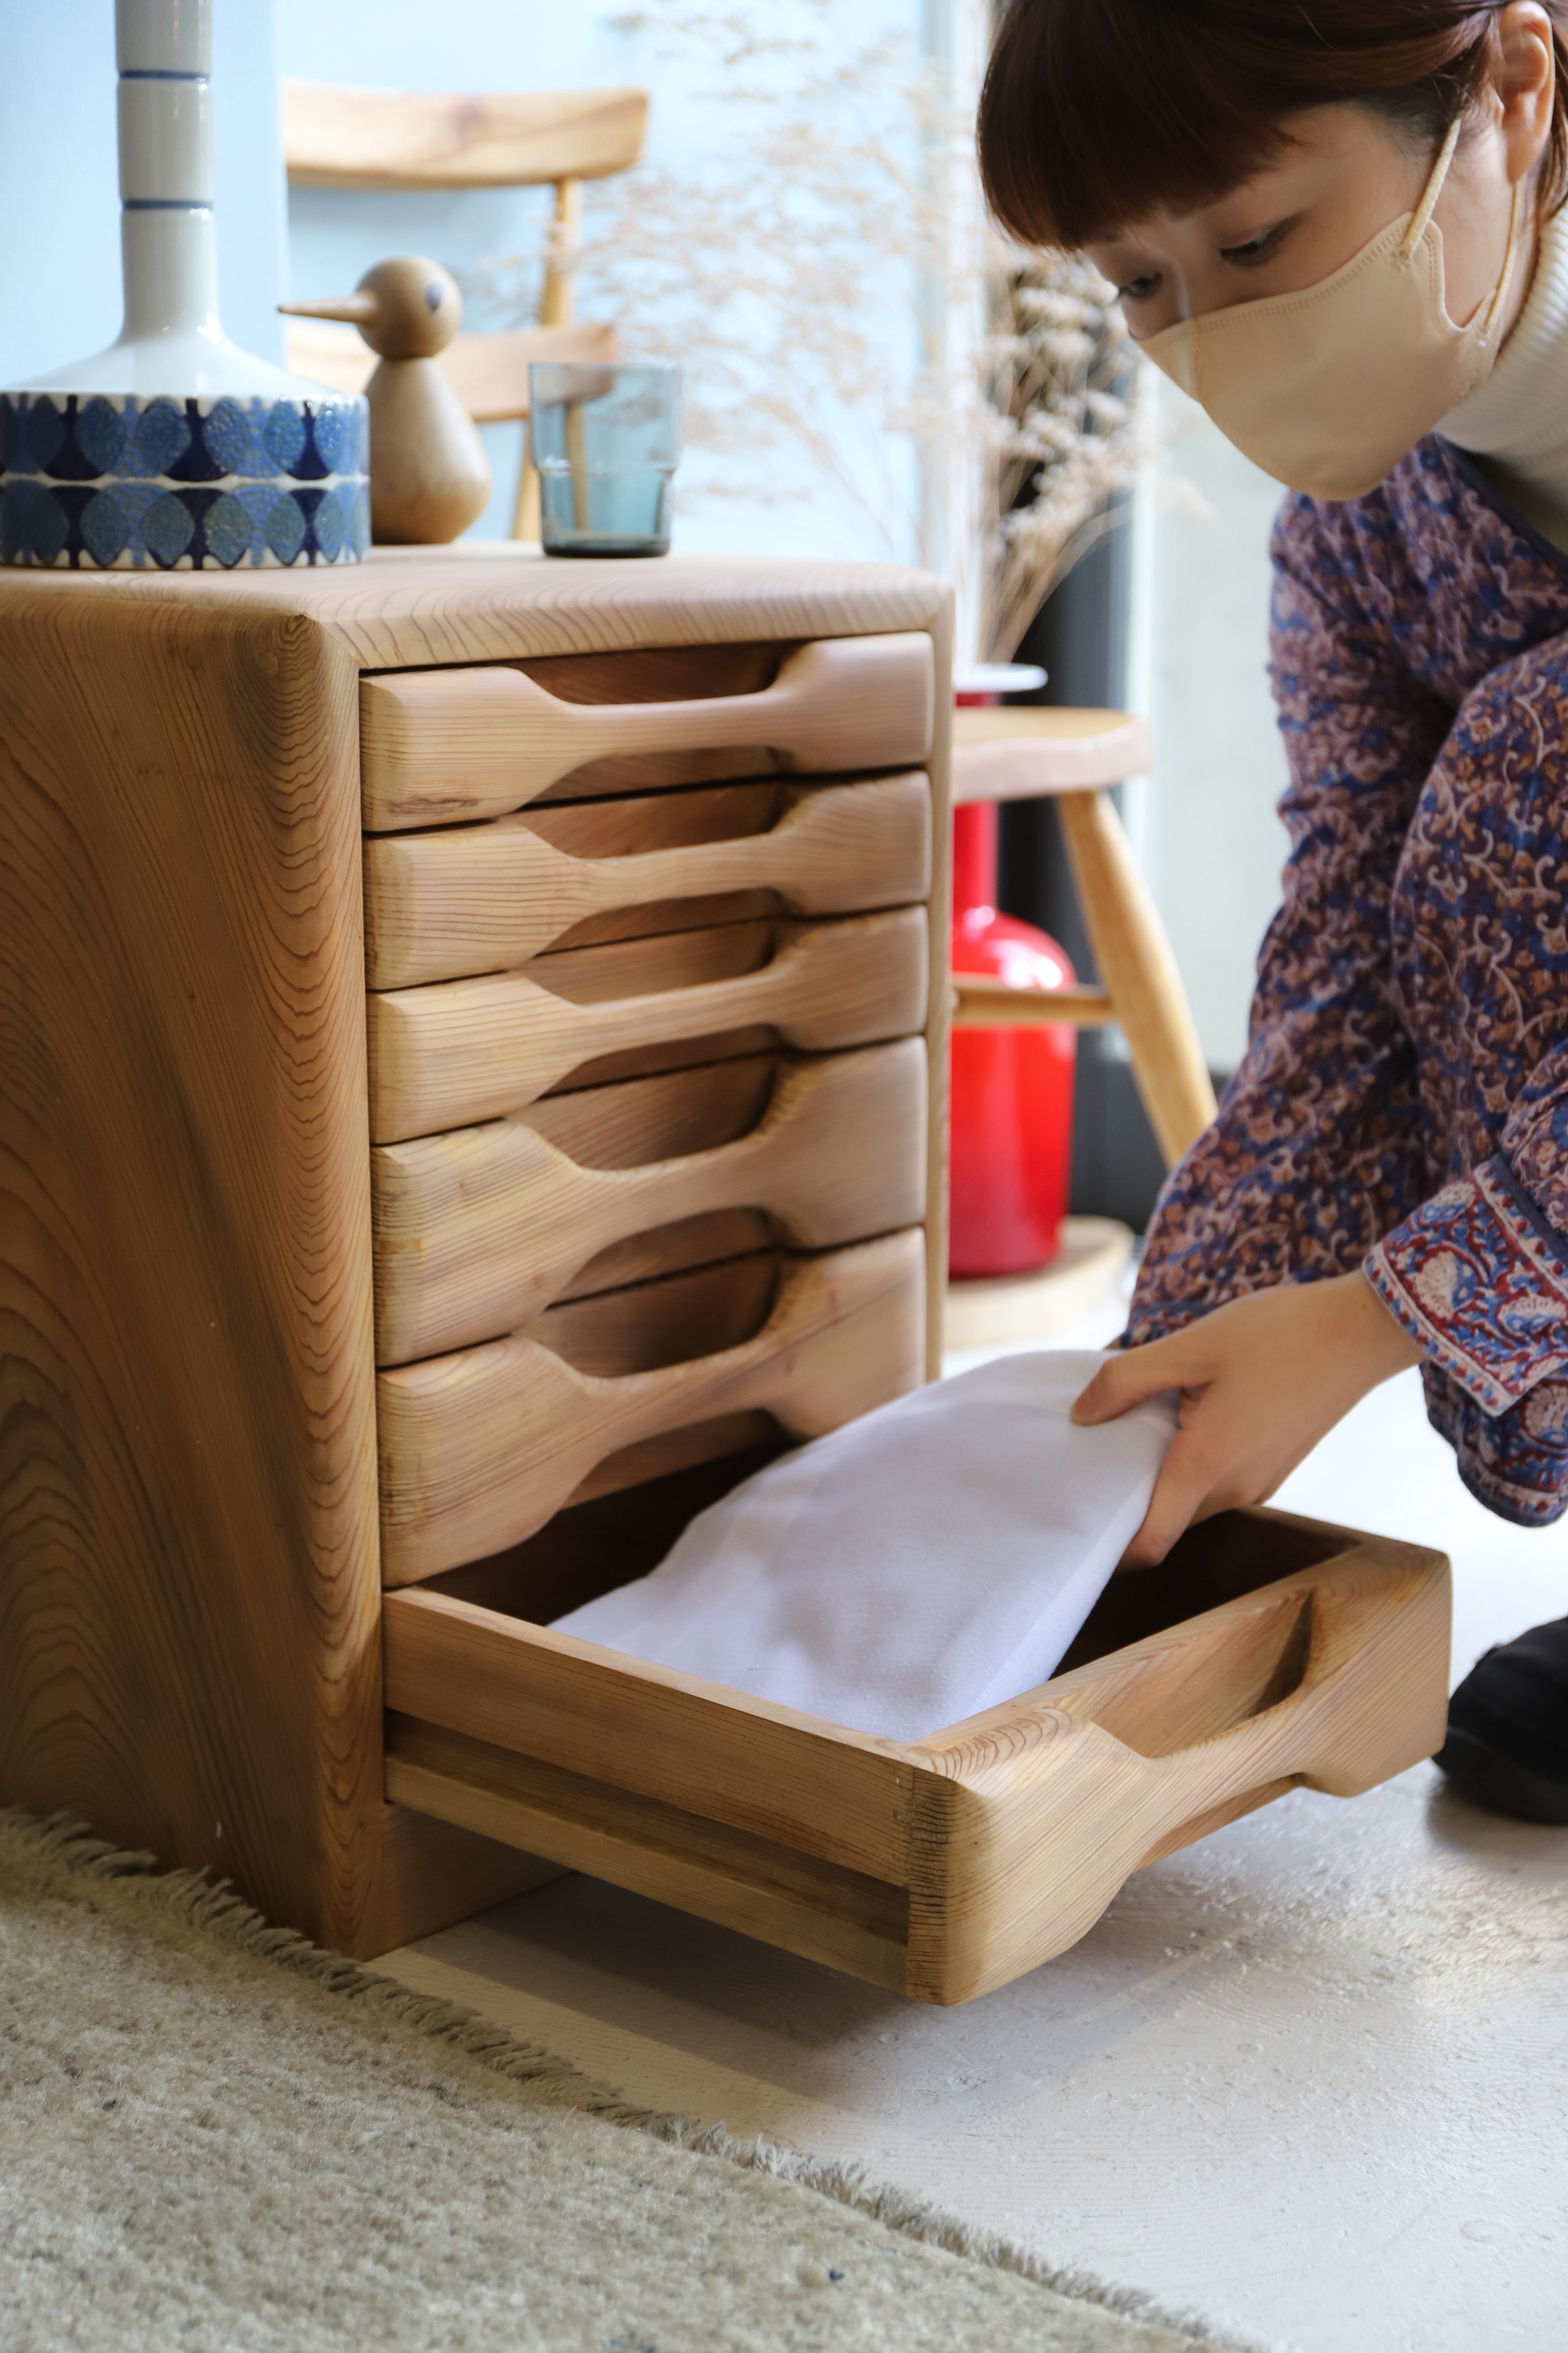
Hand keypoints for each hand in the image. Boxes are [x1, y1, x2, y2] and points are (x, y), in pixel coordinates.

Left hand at [1070, 1273, 1423, 1566]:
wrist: (1360, 1330)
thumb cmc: (1279, 1333)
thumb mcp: (1192, 1345)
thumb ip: (1127, 1381)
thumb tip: (1081, 1415)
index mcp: (1208, 1465)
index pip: (1151, 1543)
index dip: (1111, 1548)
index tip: (1076, 1524)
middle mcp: (1236, 1489)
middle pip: (1167, 1520)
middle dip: (1127, 1501)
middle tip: (1089, 1459)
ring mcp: (1261, 1481)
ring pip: (1192, 1499)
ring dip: (1160, 1477)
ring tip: (1130, 1430)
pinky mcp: (1275, 1466)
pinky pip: (1219, 1481)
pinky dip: (1190, 1464)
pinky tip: (1179, 1419)